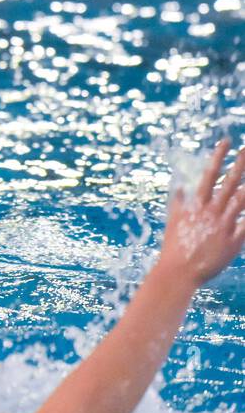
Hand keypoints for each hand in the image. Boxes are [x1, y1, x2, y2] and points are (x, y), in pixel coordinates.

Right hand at [157, 137, 244, 286]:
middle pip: (231, 182)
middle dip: (241, 164)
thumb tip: (180, 186)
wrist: (179, 271)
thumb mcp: (174, 221)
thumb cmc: (175, 246)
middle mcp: (212, 211)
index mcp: (197, 204)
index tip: (227, 141)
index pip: (210, 174)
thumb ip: (179, 202)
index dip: (219, 156)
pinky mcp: (234, 240)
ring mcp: (224, 225)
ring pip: (243, 200)